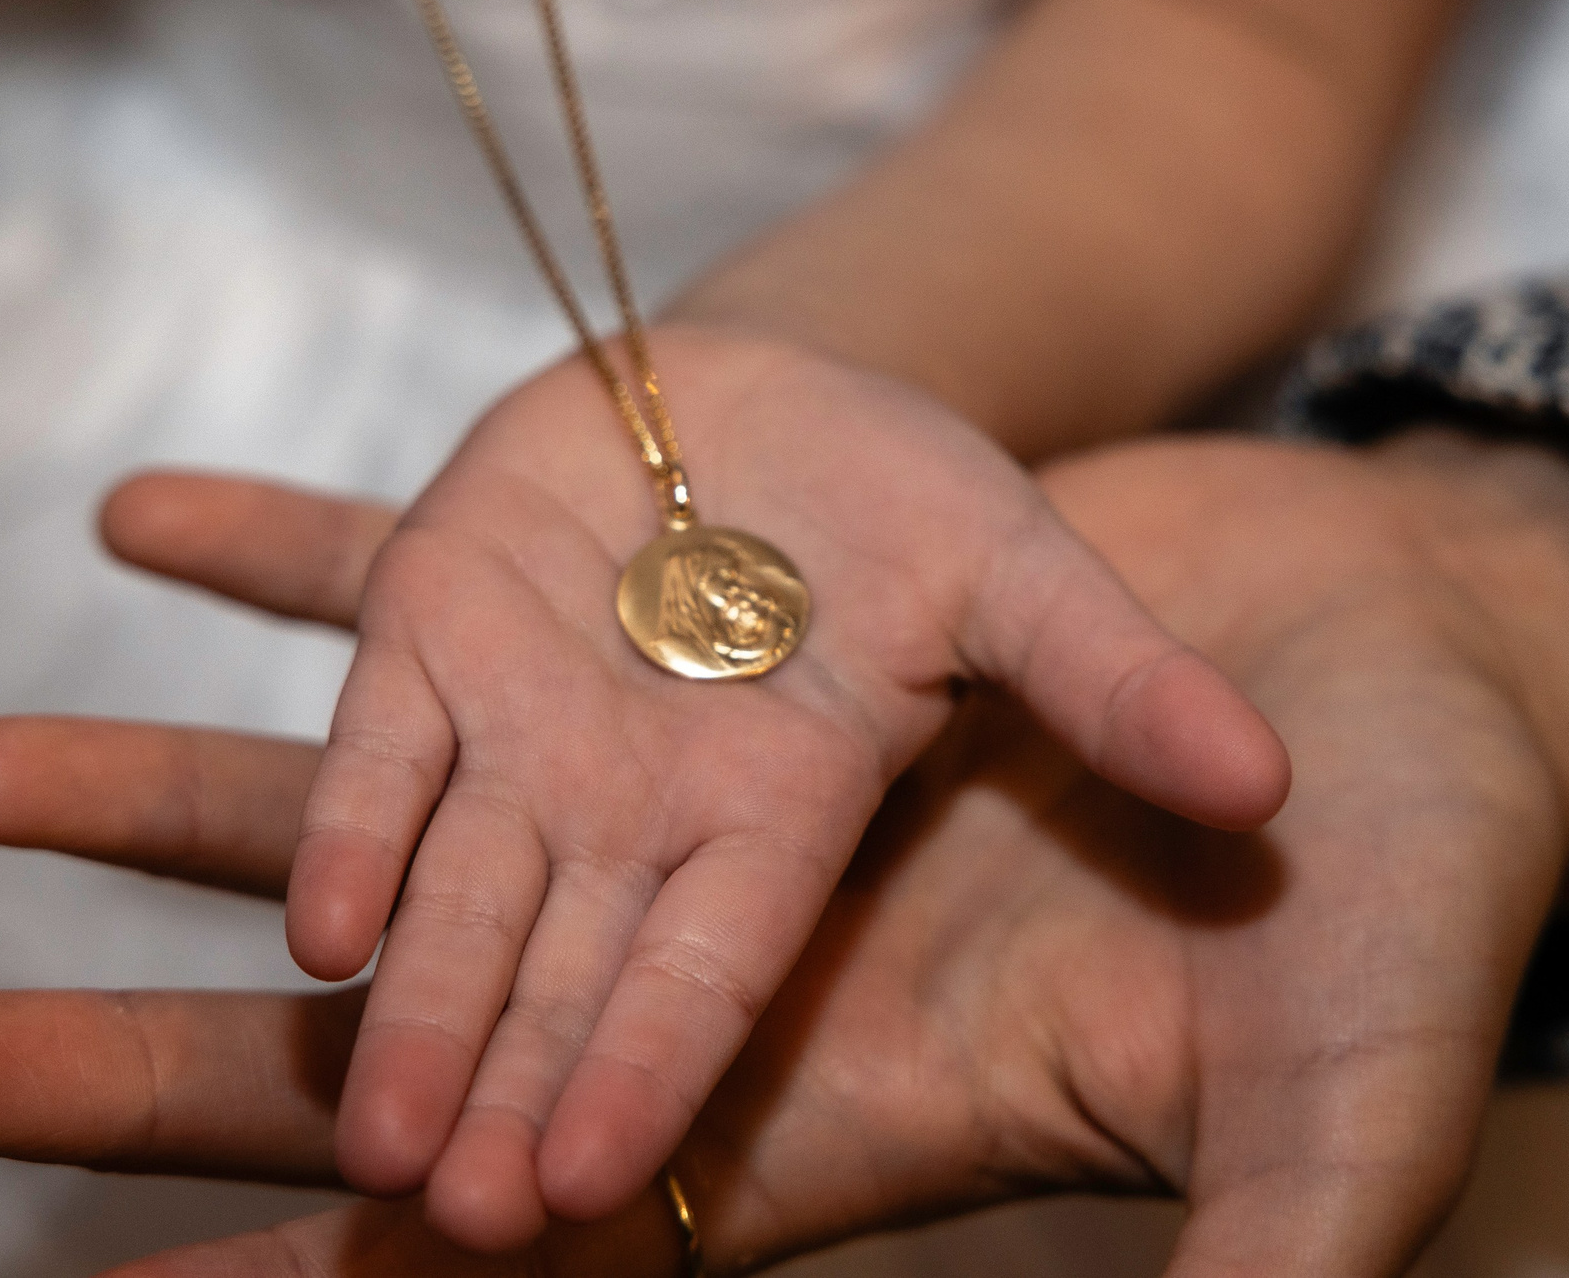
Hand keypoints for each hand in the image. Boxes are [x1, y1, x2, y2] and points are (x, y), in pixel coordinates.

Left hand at [0, 425, 1568, 1274]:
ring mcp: (692, 768)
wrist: (1412, 652)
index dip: (347, 1265)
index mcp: (831, 1090)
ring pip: (386, 797)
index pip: (545, 1214)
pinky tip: (151, 519)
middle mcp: (715, 941)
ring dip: (175, 793)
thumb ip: (1283, 1248)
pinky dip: (311, 561)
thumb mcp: (1367, 1076)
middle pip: (385, 1028)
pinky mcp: (713, 612)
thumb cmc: (1415, 871)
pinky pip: (469, 587)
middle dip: (158, 1065)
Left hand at [273, 327, 1288, 1245]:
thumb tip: (1261, 784)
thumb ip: (1127, 690)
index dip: (648, 1070)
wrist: (826, 378)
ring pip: (445, 871)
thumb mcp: (1055, 579)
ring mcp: (536, 714)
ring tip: (345, 1098)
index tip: (568, 1188)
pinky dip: (341, 813)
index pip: (711, 976)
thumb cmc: (947, 502)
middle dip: (486, 1076)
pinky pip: (373, 725)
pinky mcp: (447, 610)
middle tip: (412, 1187)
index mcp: (788, 832)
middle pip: (553, 962)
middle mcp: (648, 805)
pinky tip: (307, 911)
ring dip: (392, 983)